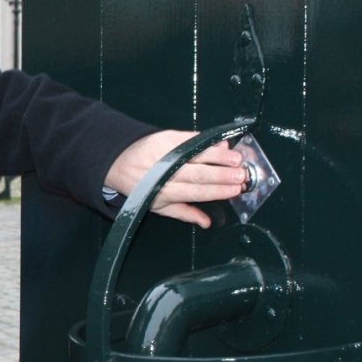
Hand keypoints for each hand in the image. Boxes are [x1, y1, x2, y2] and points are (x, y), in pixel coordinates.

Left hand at [104, 130, 247, 227]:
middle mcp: (167, 173)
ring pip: (196, 156)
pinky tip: (222, 143)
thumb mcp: (160, 206)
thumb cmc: (143, 187)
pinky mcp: (167, 138)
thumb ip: (185, 213)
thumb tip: (207, 223)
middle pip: (199, 174)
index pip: (197, 192)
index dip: (218, 191)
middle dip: (222, 175)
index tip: (236, 190)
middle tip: (241, 174)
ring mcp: (166, 154)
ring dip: (219, 156)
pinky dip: (207, 142)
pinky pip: (190, 139)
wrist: (119, 162)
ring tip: (236, 158)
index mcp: (167, 192)